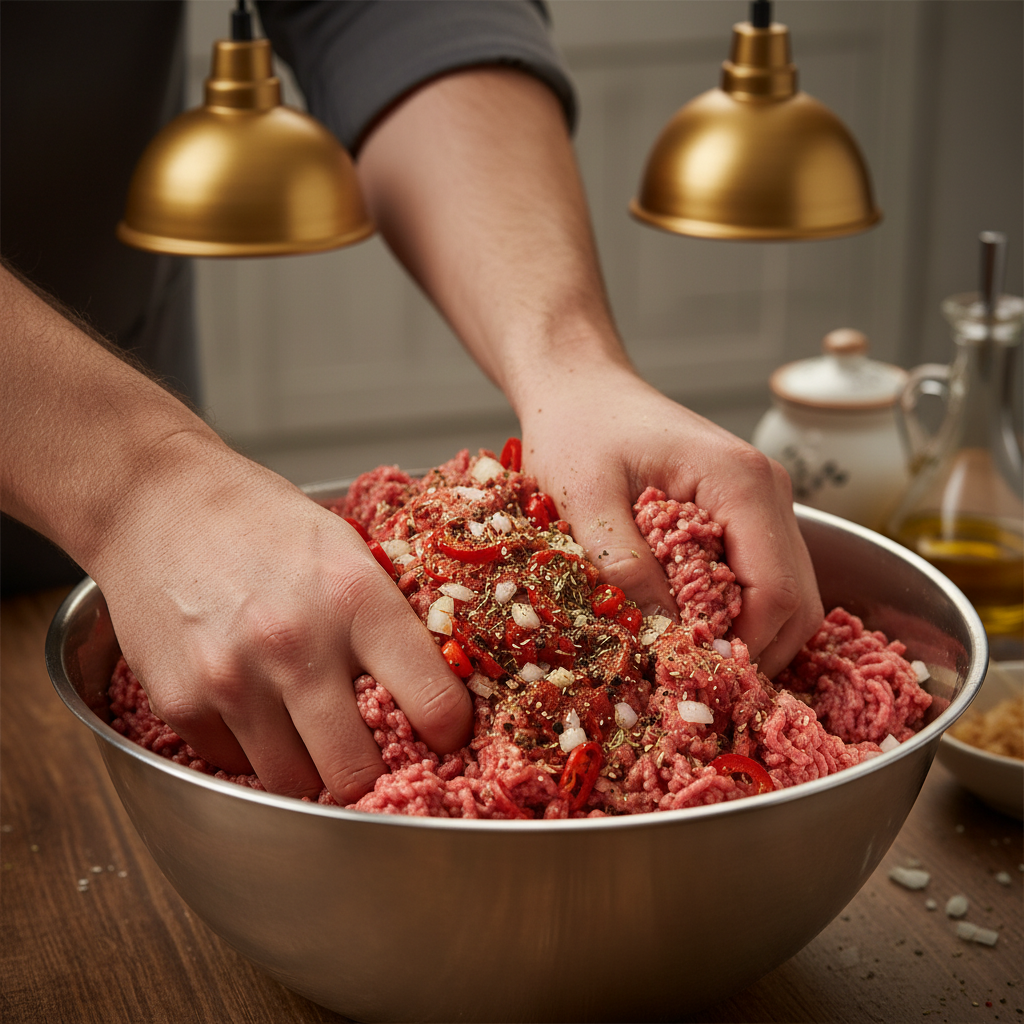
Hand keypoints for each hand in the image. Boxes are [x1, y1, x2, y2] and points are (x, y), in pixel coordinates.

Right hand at [89, 434, 471, 802]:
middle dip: (371, 771)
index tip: (443, 735)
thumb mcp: (347, 550)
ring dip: (309, 767)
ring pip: (295, 783)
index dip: (447, 731)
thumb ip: (388, 620)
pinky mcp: (180, 703)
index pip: (432, 703)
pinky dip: (252, 750)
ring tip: (308, 727)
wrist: (157, 501)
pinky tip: (254, 706)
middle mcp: (296, 645)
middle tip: (371, 750)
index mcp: (357, 599)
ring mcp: (233, 680)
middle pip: (357, 772)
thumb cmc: (262, 523)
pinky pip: (236, 766)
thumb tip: (433, 691)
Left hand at [519, 362, 822, 678]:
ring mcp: (765, 502)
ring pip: (787, 596)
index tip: (692, 677)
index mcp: (741, 482)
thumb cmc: (579, 428)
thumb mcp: (584, 495)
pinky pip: (763, 579)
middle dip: (752, 651)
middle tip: (690, 680)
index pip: (775, 591)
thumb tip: (662, 630)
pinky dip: (737, 613)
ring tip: (687, 658)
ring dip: (747, 636)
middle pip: (796, 602)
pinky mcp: (747, 514)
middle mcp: (770, 492)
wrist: (581, 389)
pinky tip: (692, 626)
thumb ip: (620, 559)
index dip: (743, 648)